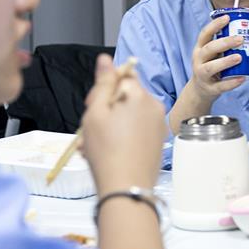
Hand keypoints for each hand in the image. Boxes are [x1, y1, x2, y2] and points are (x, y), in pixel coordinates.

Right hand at [80, 54, 166, 191]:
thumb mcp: (96, 112)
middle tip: (90, 128)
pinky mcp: (157, 140)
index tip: (91, 105)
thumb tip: (105, 60)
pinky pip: (137, 130)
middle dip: (106, 108)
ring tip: (93, 145)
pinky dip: (121, 136)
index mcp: (140, 95)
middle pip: (125, 96)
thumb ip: (103, 83)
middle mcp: (154, 106)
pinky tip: (107, 152)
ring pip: (129, 115)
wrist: (127, 188)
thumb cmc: (108, 151)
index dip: (103, 89)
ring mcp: (158, 124)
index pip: (121, 76)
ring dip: (110, 125)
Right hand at [187, 15, 245, 101]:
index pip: (205, 34)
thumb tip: (244, 30)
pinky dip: (231, 83)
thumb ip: (223, 44)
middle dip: (224, 43)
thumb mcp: (212, 54)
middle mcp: (198, 60)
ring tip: (239, 57)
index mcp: (200, 48)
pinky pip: (220, 86)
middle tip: (240, 38)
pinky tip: (242, 78)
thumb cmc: (210, 66)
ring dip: (225, 61)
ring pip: (211, 67)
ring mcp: (202, 75)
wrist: (200, 90)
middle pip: (209, 49)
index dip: (215, 25)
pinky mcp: (209, 89)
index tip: (227, 17)